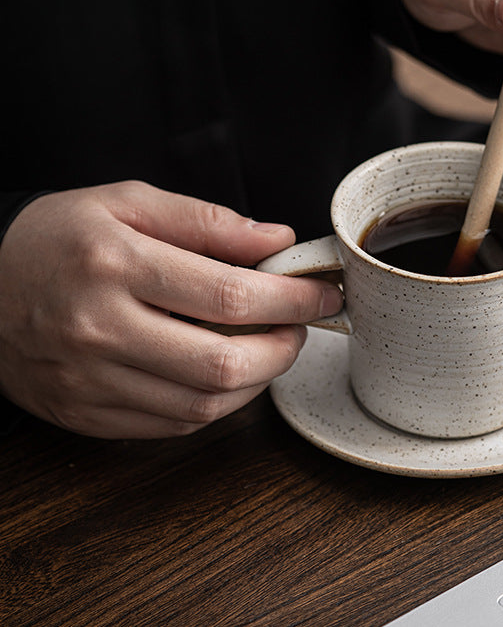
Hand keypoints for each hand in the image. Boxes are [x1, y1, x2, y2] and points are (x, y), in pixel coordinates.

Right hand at [0, 181, 342, 438]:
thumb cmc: (56, 236)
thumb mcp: (127, 201)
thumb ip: (207, 222)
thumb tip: (275, 242)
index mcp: (117, 264)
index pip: (231, 295)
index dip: (293, 299)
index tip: (322, 293)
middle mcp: (101, 328)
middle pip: (224, 362)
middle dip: (285, 348)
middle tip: (300, 326)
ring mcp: (90, 380)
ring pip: (203, 404)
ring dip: (257, 380)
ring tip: (269, 347)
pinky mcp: (84, 413)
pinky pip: (171, 425)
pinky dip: (214, 404)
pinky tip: (225, 374)